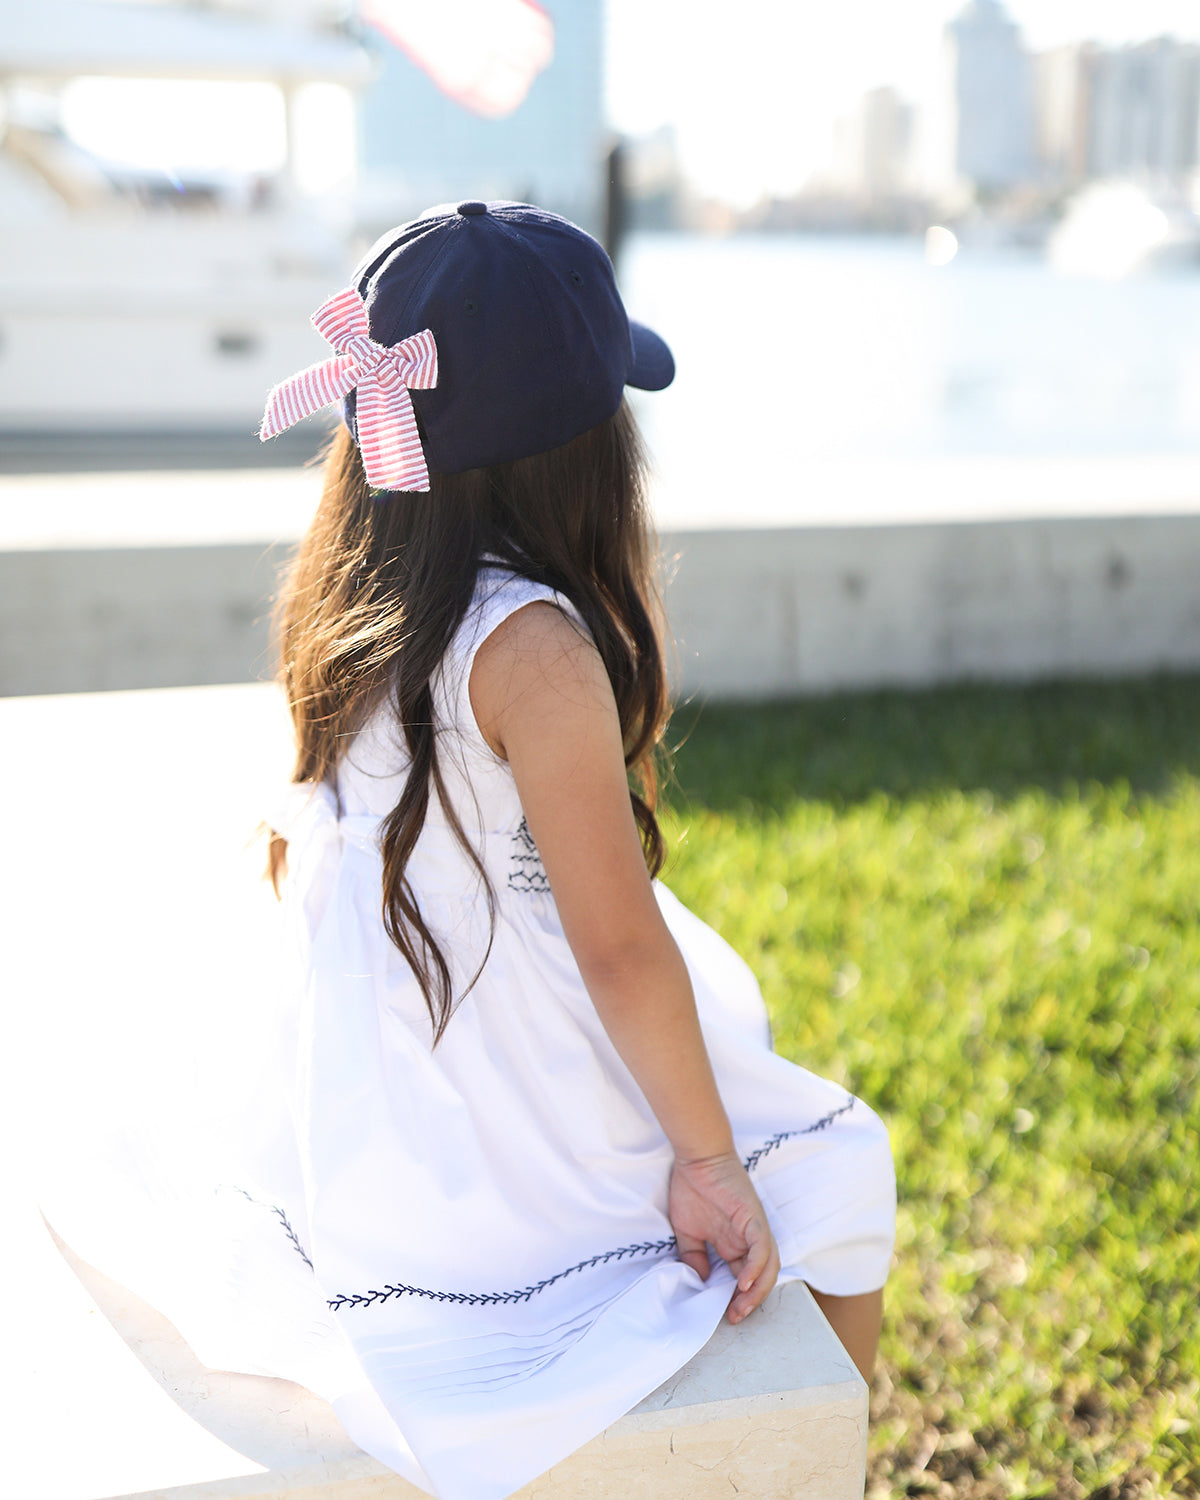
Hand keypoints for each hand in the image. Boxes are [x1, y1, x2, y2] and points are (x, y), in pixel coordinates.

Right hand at [668, 1151, 780, 1323]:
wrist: (696, 1158)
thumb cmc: (691, 1188)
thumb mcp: (687, 1231)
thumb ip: (695, 1256)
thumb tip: (702, 1280)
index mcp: (734, 1243)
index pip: (743, 1277)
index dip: (737, 1298)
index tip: (725, 1315)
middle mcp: (749, 1239)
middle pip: (761, 1276)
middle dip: (750, 1301)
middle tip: (734, 1318)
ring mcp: (754, 1229)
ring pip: (768, 1266)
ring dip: (758, 1290)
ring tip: (741, 1307)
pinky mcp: (754, 1219)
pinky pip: (762, 1249)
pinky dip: (756, 1268)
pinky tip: (744, 1283)